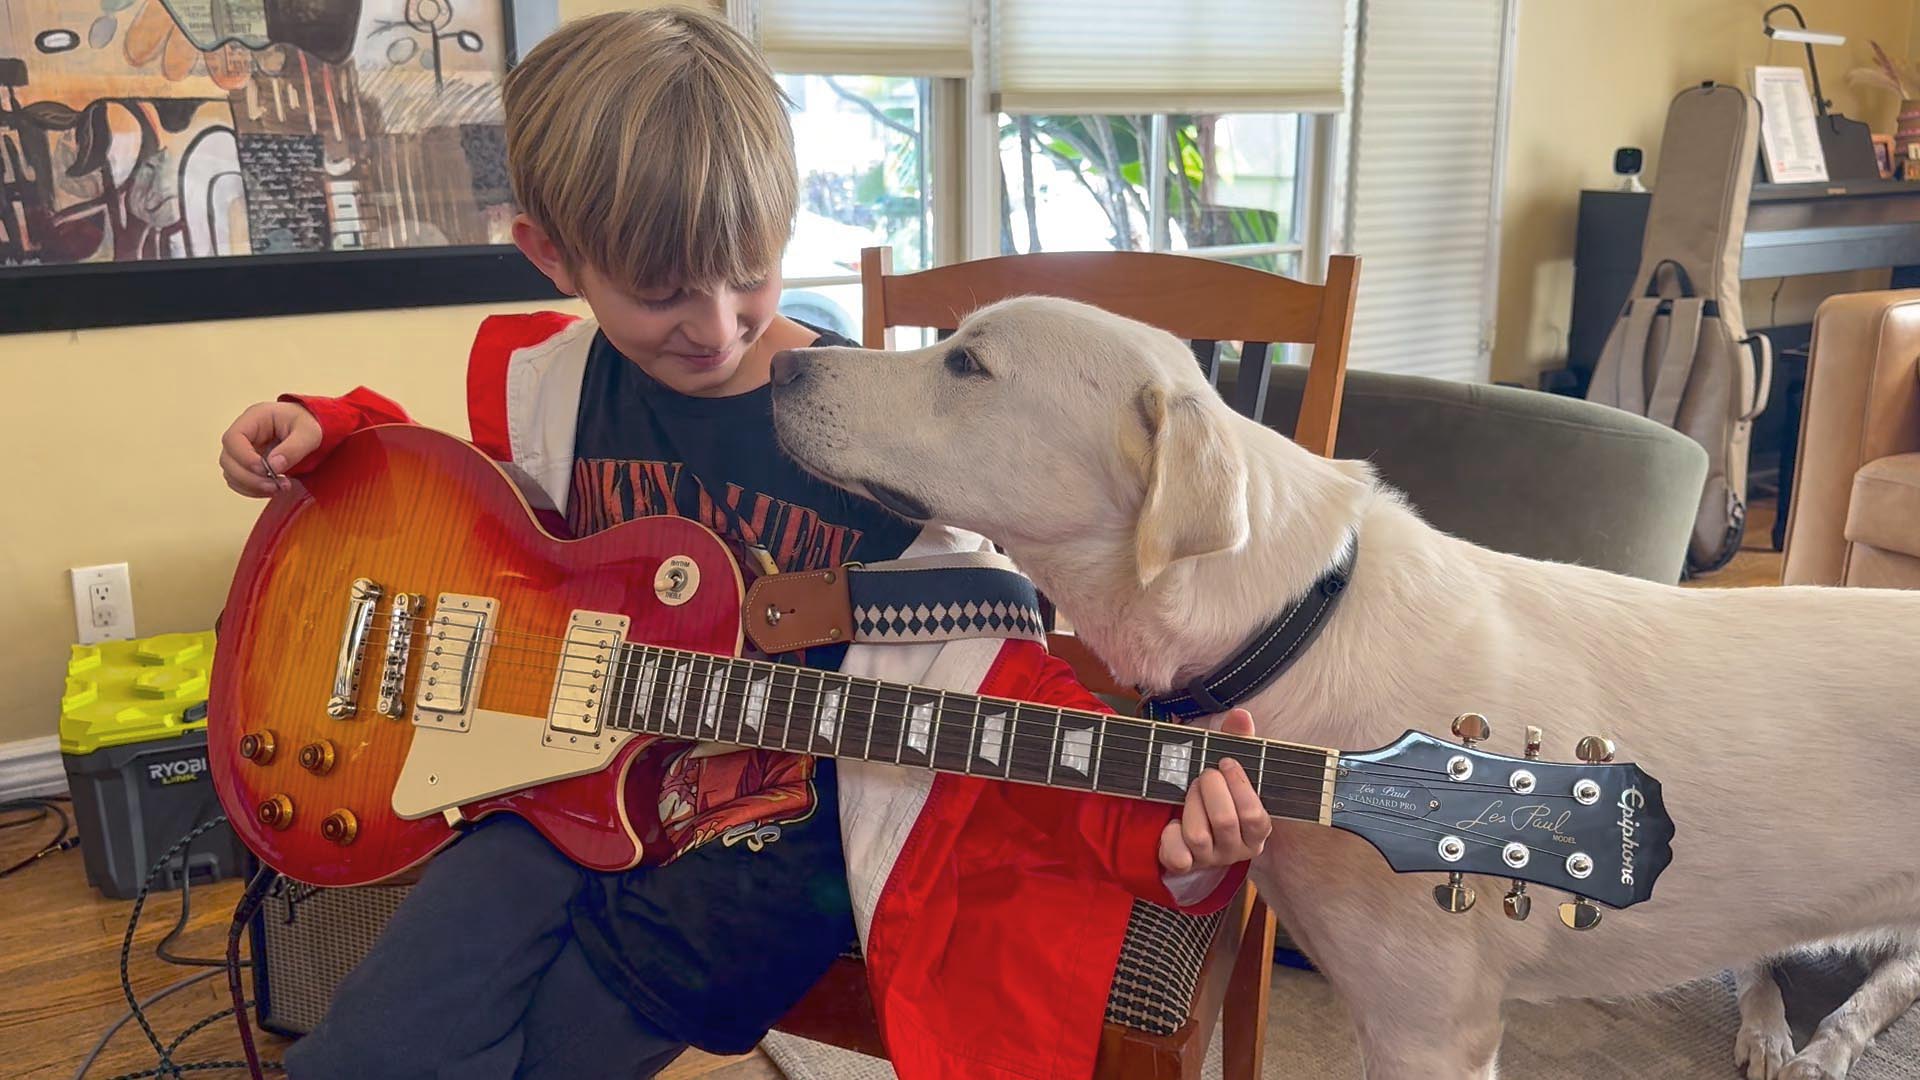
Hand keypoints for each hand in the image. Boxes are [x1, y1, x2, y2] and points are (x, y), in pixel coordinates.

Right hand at [220, 401, 320, 496]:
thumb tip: (274, 467)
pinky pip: (239, 481)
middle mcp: (244, 433)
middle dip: (249, 478)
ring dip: (252, 486)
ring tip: (279, 487)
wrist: (316, 427)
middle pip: (227, 459)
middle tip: (275, 486)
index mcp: (255, 418)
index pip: (233, 438)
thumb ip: (293, 449)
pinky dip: (253, 490)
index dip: (244, 458)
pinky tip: (274, 489)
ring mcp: (243, 450)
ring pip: (231, 473)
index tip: (266, 470)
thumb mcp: (309, 434)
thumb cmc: (310, 424)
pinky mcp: (248, 464)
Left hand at [1157, 708, 1272, 874]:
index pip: (1255, 816)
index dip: (1239, 785)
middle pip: (1225, 822)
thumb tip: (1241, 715)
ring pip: (1198, 836)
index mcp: (1257, 830)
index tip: (1225, 762)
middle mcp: (1238, 850)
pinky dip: (1171, 835)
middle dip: (1210, 789)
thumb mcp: (1230, 770)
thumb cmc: (1219, 794)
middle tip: (1204, 774)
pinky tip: (1174, 822)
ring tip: (1190, 790)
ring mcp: (1211, 860)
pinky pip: (1178, 856)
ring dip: (1190, 805)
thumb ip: (1238, 743)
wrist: (1194, 830)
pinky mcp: (1186, 865)